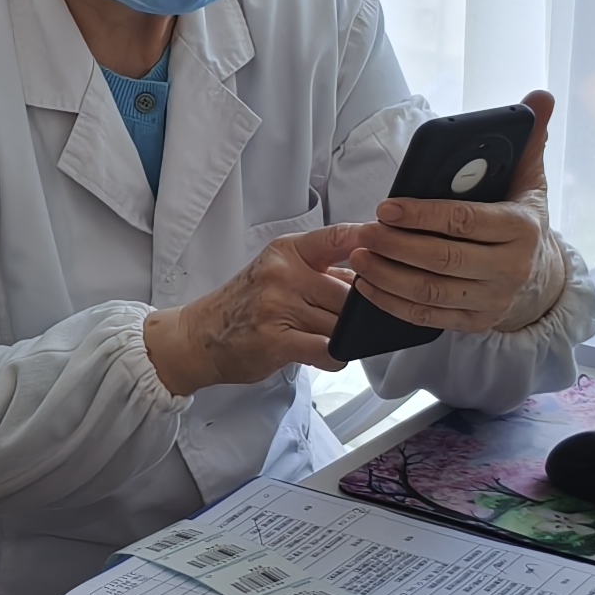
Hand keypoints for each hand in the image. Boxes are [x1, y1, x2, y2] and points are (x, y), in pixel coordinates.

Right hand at [145, 223, 374, 394]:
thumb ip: (323, 271)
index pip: (339, 237)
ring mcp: (279, 306)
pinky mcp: (277, 339)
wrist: (199, 337)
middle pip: (350, 293)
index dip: (372, 242)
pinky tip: (326, 354)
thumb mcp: (278, 273)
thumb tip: (370, 272)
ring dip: (346, 337)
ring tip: (333, 338)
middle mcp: (284, 273)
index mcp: (287, 251)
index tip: (395, 247)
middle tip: (355, 321)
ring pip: (341, 324)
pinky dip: (336, 357)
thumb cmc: (242, 306)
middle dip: (357, 311)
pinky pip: (328, 350)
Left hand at [345, 90, 563, 336]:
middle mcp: (510, 269)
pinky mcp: (476, 323)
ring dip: (389, 276)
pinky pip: (428, 317)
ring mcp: (493, 301)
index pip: (464, 222)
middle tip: (364, 232)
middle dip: (397, 246)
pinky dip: (394, 304)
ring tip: (359, 256)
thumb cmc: (524, 223)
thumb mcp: (531, 182)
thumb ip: (530, 140)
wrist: (543, 280)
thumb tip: (540, 96)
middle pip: (443, 260)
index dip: (422, 215)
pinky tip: (369, 286)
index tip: (387, 207)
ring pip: (432, 292)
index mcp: (522, 229)